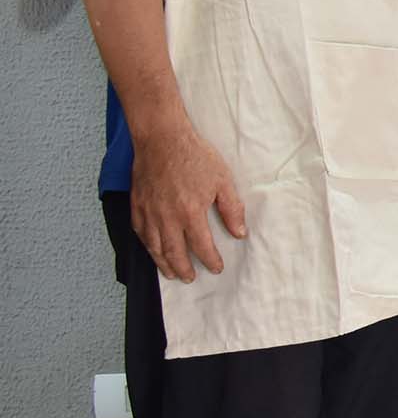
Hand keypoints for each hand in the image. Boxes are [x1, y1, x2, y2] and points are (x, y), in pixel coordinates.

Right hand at [130, 122, 246, 280]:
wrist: (162, 139)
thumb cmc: (194, 157)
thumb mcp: (222, 180)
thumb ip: (232, 209)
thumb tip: (239, 233)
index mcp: (190, 213)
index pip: (202, 247)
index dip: (210, 260)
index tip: (216, 268)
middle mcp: (167, 218)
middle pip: (174, 253)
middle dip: (184, 269)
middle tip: (190, 278)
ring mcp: (149, 212)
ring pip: (154, 247)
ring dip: (163, 263)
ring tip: (171, 273)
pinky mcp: (136, 205)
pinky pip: (140, 233)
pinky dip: (146, 246)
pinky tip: (152, 250)